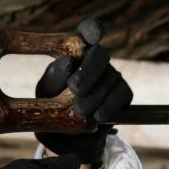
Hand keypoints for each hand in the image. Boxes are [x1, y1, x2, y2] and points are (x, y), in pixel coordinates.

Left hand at [35, 19, 132, 167]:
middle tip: (75, 89)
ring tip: (80, 111)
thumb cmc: (52, 109)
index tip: (95, 34)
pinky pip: (122, 94)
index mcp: (74, 52)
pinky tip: (98, 116)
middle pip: (100, 54)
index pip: (86, 33)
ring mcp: (111, 75)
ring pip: (110, 77)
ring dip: (95, 95)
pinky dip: (109, 105)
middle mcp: (94, 60)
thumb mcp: (45, 94)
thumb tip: (69, 62)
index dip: (92, 30)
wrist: (68, 139)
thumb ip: (54, 78)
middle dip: (89, 71)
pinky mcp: (123, 92)